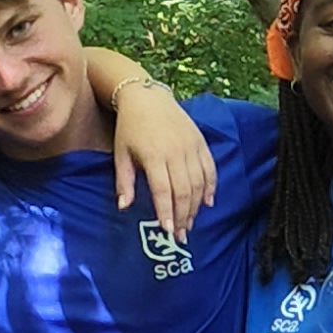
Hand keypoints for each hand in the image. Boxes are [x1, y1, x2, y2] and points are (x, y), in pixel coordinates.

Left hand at [104, 77, 216, 241]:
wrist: (146, 96)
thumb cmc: (129, 127)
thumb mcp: (121, 153)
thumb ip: (124, 181)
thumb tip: (124, 207)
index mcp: (154, 156)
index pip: (163, 191)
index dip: (166, 212)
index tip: (168, 232)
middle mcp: (176, 152)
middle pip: (184, 190)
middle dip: (183, 215)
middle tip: (181, 235)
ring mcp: (191, 146)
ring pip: (199, 182)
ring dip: (196, 206)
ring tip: (190, 223)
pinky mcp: (200, 142)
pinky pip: (210, 168)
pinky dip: (211, 186)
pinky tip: (208, 202)